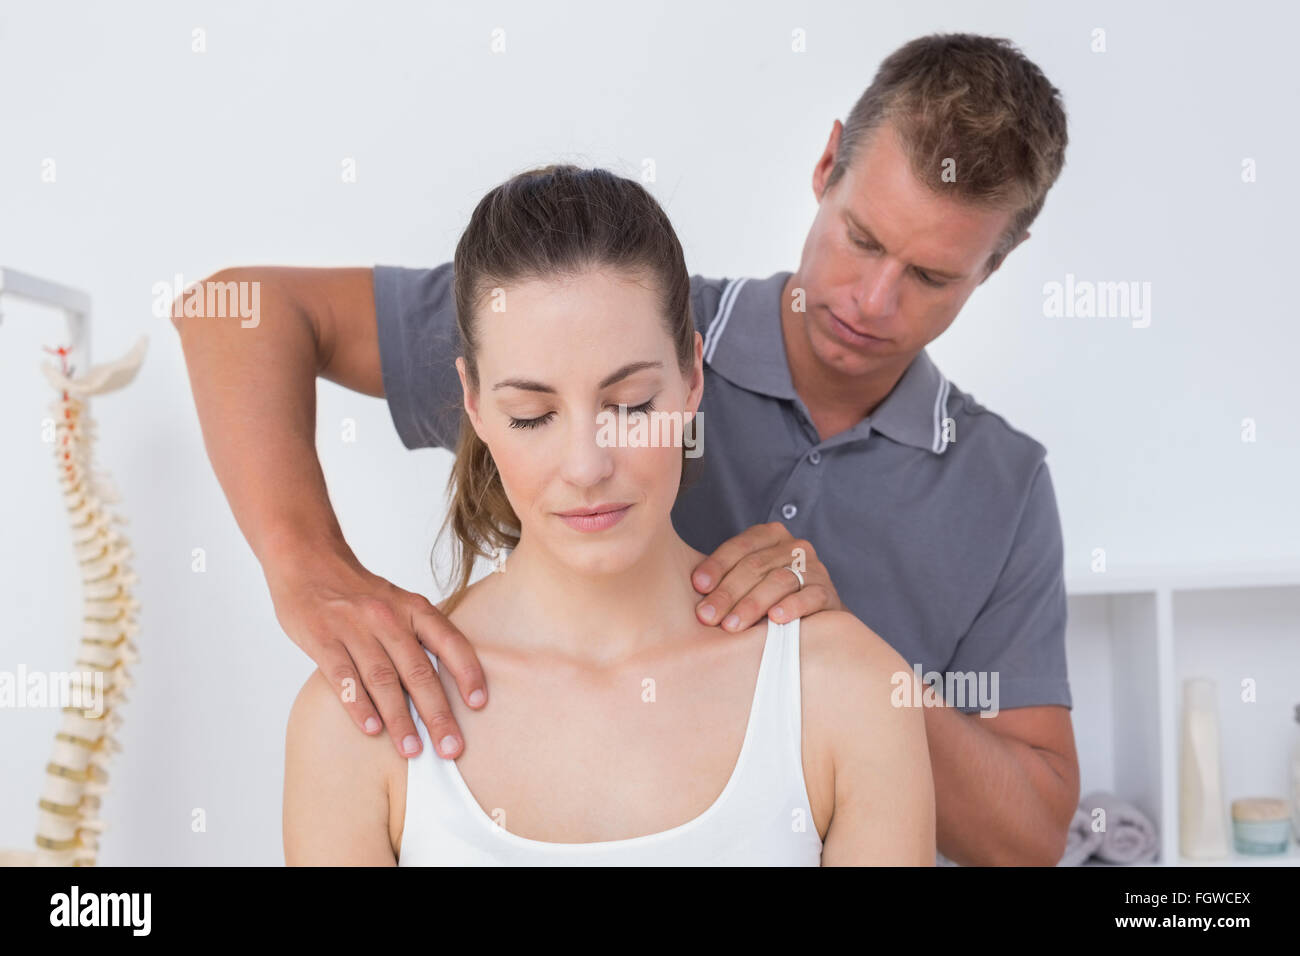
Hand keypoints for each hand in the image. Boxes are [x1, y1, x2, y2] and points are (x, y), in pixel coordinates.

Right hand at [265, 545, 485, 759]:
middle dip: (438, 714)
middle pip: (419, 671)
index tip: (479, 704)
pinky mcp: (322, 638)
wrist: (308, 559)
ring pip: (383, 679)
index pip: (449, 642)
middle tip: (451, 749)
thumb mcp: (398, 602)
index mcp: (413, 608)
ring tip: (413, 750)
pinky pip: (344, 677)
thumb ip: (420, 636)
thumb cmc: (360, 592)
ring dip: (400, 719)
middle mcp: (388, 617)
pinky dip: (359, 706)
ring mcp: (354, 627)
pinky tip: (371, 730)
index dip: (467, 673)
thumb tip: (450, 683)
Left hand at [691, 521, 843, 629]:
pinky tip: (775, 620)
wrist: (816, 621)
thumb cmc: (768, 599)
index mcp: (769, 536)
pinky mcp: (828, 593)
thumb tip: (688, 590)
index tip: (697, 587)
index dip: (717, 566)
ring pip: (779, 581)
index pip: (740, 547)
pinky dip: (792, 607)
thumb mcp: (747, 581)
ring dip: (752, 604)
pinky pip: (809, 597)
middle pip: (756, 566)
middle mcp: (793, 547)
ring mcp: (814, 568)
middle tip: (707, 617)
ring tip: (732, 625)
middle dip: (728, 593)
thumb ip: (724, 578)